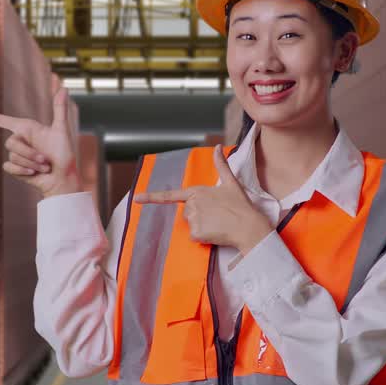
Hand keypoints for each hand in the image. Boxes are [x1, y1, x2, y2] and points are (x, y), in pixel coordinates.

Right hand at [0, 84, 80, 197]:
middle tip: (45, 160)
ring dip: (31, 163)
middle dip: (29, 153)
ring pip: (13, 156)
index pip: (0, 120)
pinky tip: (34, 174)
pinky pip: (10, 167)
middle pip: (10, 143)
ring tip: (44, 167)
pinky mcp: (15, 168)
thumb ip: (60, 109)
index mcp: (26, 128)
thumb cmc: (64, 154)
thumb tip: (64, 88)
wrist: (63, 178)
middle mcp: (19, 139)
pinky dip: (23, 171)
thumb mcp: (61, 130)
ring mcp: (16, 154)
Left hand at [134, 145, 272, 252]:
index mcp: (197, 191)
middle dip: (199, 215)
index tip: (136, 199)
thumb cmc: (241, 205)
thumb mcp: (232, 183)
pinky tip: (216, 232)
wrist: (249, 226)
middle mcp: (192, 204)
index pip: (170, 196)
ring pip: (191, 225)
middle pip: (187, 212)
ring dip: (202, 226)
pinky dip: (204, 237)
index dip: (151, 197)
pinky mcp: (196, 233)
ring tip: (219, 223)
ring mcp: (193, 219)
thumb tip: (218, 147)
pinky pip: (195, 237)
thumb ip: (222, 165)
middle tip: (218, 215)